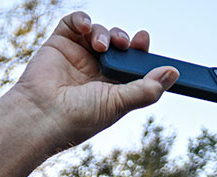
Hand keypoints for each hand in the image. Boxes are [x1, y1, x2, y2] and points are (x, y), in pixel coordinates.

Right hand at [11, 12, 178, 149]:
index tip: (144, 40)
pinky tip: (85, 28)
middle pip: (118, 44)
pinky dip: (82, 20)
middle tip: (125, 43)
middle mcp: (96, 69)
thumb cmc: (81, 116)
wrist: (43, 114)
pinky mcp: (59, 43)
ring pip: (99, 32)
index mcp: (112, 85)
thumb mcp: (119, 103)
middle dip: (125, 40)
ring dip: (105, 33)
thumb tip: (173, 74)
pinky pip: (74, 23)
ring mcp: (78, 55)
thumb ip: (146, 88)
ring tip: (101, 46)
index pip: (132, 62)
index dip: (140, 50)